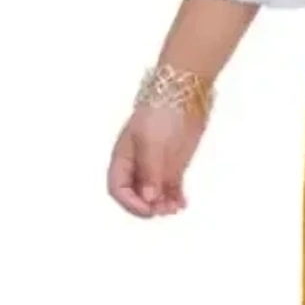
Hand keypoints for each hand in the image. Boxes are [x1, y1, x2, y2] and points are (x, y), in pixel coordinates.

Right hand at [106, 103, 207, 217]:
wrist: (185, 95)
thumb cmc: (161, 112)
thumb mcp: (151, 142)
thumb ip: (150, 171)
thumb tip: (149, 197)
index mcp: (123, 158)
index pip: (118, 188)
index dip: (130, 203)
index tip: (148, 209)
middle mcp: (137, 165)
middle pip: (136, 195)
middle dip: (148, 206)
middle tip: (163, 210)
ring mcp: (156, 166)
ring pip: (155, 195)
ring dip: (163, 205)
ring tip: (175, 207)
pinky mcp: (173, 166)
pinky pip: (170, 189)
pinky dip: (175, 198)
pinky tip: (182, 203)